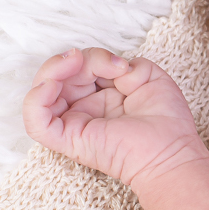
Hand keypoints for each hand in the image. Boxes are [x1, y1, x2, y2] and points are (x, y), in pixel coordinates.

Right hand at [23, 47, 208, 191]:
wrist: (172, 151)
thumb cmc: (167, 121)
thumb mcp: (147, 75)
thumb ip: (121, 63)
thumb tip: (104, 65)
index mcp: (102, 96)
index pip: (81, 68)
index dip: (94, 57)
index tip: (121, 65)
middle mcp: (85, 109)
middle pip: (61, 76)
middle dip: (78, 60)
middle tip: (105, 64)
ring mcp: (74, 124)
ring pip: (42, 93)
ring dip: (52, 70)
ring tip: (74, 62)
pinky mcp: (67, 140)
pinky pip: (36, 121)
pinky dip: (36, 99)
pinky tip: (51, 85)